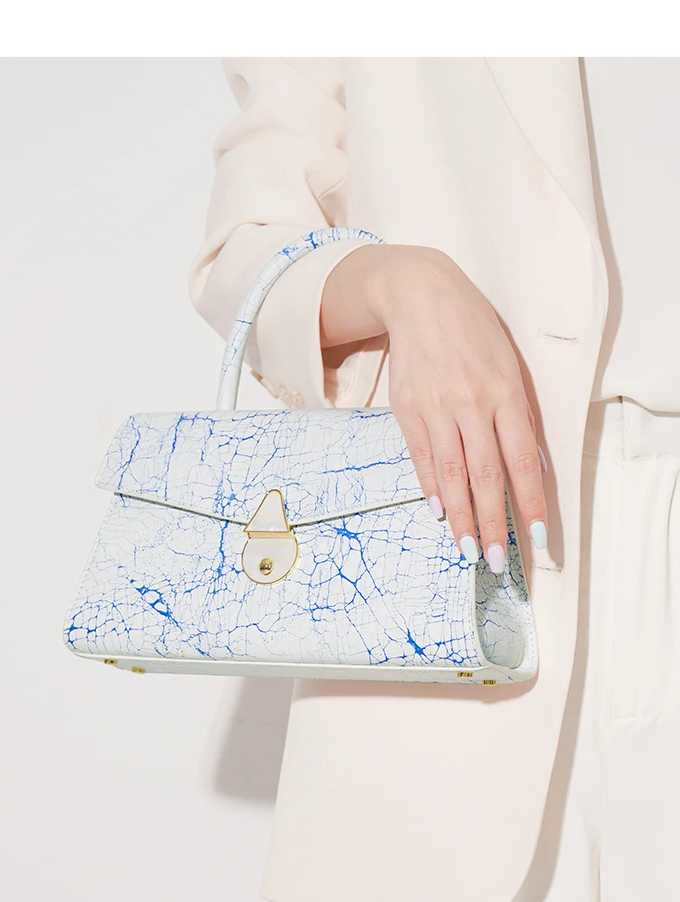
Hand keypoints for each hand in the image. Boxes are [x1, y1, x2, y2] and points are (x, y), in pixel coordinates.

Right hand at [319, 244, 547, 571]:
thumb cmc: (474, 333)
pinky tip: (440, 512)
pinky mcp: (407, 409)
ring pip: (452, 474)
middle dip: (493, 524)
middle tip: (496, 562)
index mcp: (506, 393)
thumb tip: (525, 467)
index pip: (522, 461)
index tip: (538, 541)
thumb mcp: (508, 366)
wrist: (420, 297)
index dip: (531, 504)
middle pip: (485, 476)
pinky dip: (432, 487)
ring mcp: (437, 407)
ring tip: (468, 551)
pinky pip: (422, 457)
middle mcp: (472, 403)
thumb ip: (517, 416)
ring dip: (461, 517)